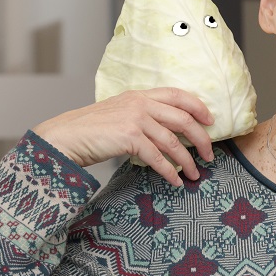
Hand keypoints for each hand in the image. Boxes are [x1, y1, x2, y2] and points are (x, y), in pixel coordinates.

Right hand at [31, 87, 215, 185]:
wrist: (64, 136)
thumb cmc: (92, 130)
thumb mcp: (120, 113)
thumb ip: (143, 116)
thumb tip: (170, 133)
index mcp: (139, 95)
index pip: (178, 95)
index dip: (198, 107)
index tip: (211, 122)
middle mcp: (140, 104)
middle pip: (183, 119)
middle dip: (202, 140)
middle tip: (210, 155)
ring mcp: (135, 119)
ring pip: (173, 142)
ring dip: (188, 161)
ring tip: (196, 174)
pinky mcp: (129, 138)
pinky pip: (158, 158)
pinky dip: (170, 172)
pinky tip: (176, 181)